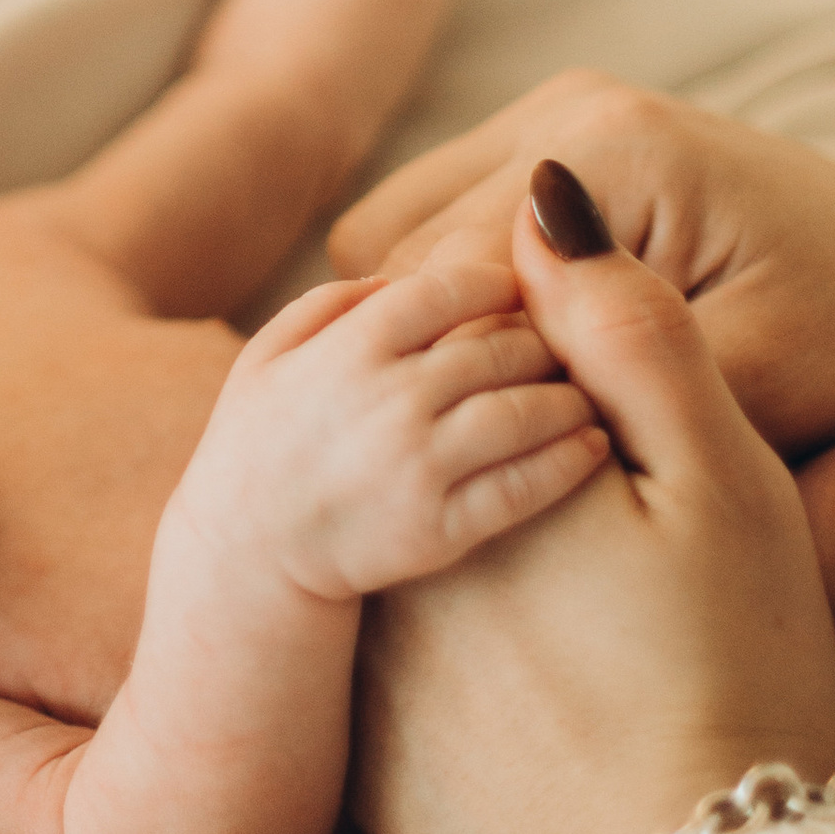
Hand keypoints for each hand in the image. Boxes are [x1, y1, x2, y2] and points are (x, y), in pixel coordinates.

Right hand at [186, 264, 605, 604]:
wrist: (243, 559)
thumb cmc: (257, 449)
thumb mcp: (265, 357)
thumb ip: (331, 304)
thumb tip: (402, 274)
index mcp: (348, 348)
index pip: (449, 287)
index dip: (496, 282)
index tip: (519, 290)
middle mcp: (388, 399)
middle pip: (498, 346)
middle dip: (543, 341)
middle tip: (565, 346)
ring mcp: (416, 465)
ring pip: (524, 411)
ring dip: (569, 397)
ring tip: (585, 395)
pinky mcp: (438, 529)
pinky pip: (524, 485)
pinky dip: (571, 460)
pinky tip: (592, 448)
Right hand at [332, 74, 834, 456]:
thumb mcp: (746, 376)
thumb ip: (604, 366)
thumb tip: (450, 380)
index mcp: (606, 148)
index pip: (437, 276)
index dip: (438, 382)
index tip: (462, 465)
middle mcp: (566, 111)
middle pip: (401, 249)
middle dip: (428, 352)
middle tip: (481, 448)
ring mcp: (559, 119)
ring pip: (407, 238)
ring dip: (438, 328)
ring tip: (504, 413)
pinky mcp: (563, 150)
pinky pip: (450, 229)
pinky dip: (465, 305)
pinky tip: (524, 373)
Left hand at [349, 171, 834, 833]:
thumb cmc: (737, 688)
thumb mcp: (725, 488)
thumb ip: (628, 330)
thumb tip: (541, 195)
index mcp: (458, 472)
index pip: (470, 361)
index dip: (566, 394)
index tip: (631, 474)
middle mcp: (375, 558)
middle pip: (425, 457)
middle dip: (504, 475)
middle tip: (620, 588)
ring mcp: (351, 662)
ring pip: (405, 559)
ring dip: (469, 562)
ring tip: (590, 649)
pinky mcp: (355, 758)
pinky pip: (388, 667)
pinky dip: (450, 664)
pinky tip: (542, 704)